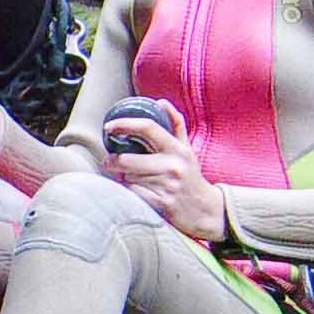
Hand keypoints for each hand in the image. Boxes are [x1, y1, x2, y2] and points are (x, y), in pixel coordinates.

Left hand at [104, 117, 221, 245]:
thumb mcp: (186, 149)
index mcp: (177, 149)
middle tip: (110, 162)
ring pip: (127, 177)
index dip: (124, 124)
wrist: (205, 211)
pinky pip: (132, 194)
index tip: (109, 127)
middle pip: (127, 159)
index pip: (148, 128)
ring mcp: (166, 186)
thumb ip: (175, 125)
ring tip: (135, 180)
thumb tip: (161, 103)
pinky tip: (139, 192)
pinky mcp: (160, 204)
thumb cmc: (191, 177)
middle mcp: (172, 166)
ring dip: (124, 178)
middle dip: (113, 161)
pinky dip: (130, 192)